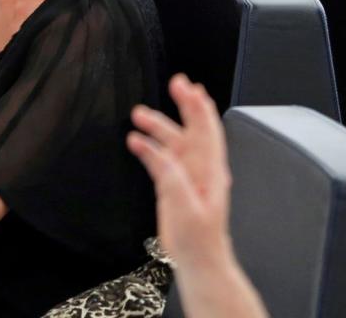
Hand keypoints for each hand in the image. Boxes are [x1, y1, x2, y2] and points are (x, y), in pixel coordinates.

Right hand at [126, 74, 231, 270]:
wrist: (199, 261)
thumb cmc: (197, 239)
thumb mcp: (184, 206)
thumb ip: (171, 177)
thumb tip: (156, 151)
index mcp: (210, 170)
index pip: (206, 129)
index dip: (197, 106)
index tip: (187, 86)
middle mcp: (201, 169)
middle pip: (192, 129)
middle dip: (183, 105)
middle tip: (173, 84)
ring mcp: (188, 176)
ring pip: (174, 142)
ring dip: (159, 126)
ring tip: (140, 114)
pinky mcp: (175, 186)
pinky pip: (162, 159)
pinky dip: (150, 147)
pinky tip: (136, 142)